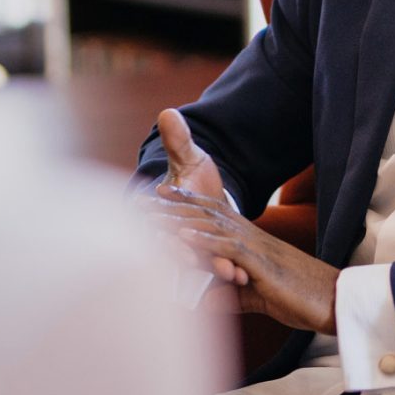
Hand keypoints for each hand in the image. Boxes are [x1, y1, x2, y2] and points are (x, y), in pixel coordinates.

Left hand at [154, 184, 339, 334]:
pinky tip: (182, 237)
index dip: (186, 201)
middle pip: (204, 213)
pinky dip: (204, 241)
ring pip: (211, 225)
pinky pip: (228, 248)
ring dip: (179, 218)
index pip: (213, 213)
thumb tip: (204, 303)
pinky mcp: (260, 262)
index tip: (160, 192)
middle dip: (172, 205)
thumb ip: (230, 295)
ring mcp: (254, 246)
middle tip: (140, 197)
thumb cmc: (299, 297)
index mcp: (249, 239)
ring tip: (151, 213)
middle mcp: (249, 235)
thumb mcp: (257, 296)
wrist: (332, 299)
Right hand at [156, 108, 240, 283]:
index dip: (164, 235)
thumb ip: (178, 140)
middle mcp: (165, 234)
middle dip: (189, 257)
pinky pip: (210, 269)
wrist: (207, 196)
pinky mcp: (202, 259)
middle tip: (209, 263)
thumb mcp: (187, 157)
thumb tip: (168, 114)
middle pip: (172, 250)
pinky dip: (222, 274)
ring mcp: (184, 249)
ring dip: (212, 269)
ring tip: (233, 275)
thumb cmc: (192, 176)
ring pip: (194, 263)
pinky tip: (241, 280)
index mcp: (155, 211)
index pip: (153, 225)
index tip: (177, 239)